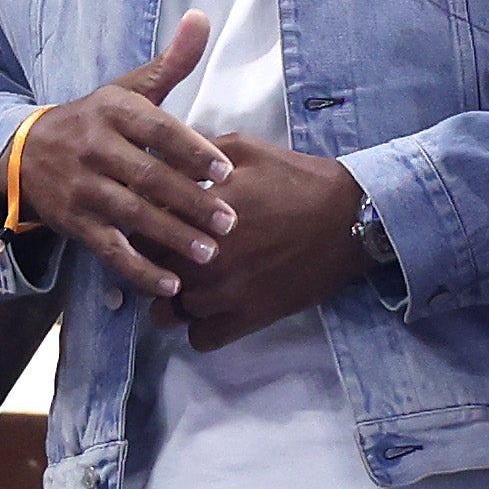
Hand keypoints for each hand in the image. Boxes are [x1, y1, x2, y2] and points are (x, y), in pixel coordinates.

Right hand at [11, 11, 237, 297]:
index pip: (156, 130)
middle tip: (230, 221)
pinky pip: (110, 249)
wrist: (25, 153)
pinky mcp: (75, 223)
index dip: (191, 150)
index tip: (225, 170)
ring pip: (130, 215)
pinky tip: (171, 284)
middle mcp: (94, 148)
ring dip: (171, 236)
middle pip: (147, 177)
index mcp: (112, 110)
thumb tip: (203, 17)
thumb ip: (171, 62)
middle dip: (190, 201)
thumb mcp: (127, 88)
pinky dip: (139, 269)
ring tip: (210, 253)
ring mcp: (82, 188)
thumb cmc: (94, 119)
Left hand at [148, 133, 367, 350]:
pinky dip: (201, 327)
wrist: (348, 217)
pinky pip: (200, 339)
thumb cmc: (297, 179)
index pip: (140, 226)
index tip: (155, 223)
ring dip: (172, 300)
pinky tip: (213, 308)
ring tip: (189, 285)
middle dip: (153, 263)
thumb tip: (159, 159)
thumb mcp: (244, 149)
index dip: (143, 225)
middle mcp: (202, 257)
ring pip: (167, 313)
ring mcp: (223, 293)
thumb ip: (195, 154)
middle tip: (169, 255)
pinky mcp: (247, 319)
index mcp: (196, 212)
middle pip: (146, 272)